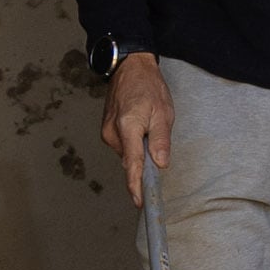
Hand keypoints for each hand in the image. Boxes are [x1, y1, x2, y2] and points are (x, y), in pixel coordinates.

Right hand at [104, 54, 173, 202]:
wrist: (129, 67)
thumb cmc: (148, 86)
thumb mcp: (163, 112)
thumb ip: (161, 140)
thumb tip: (160, 164)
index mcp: (128, 127)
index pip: (132, 164)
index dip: (136, 186)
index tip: (140, 202)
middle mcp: (112, 133)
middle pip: (131, 161)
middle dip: (145, 159)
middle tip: (156, 136)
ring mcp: (107, 132)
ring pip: (127, 153)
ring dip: (139, 148)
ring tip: (148, 123)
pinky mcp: (106, 130)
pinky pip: (123, 145)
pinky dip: (133, 142)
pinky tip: (139, 125)